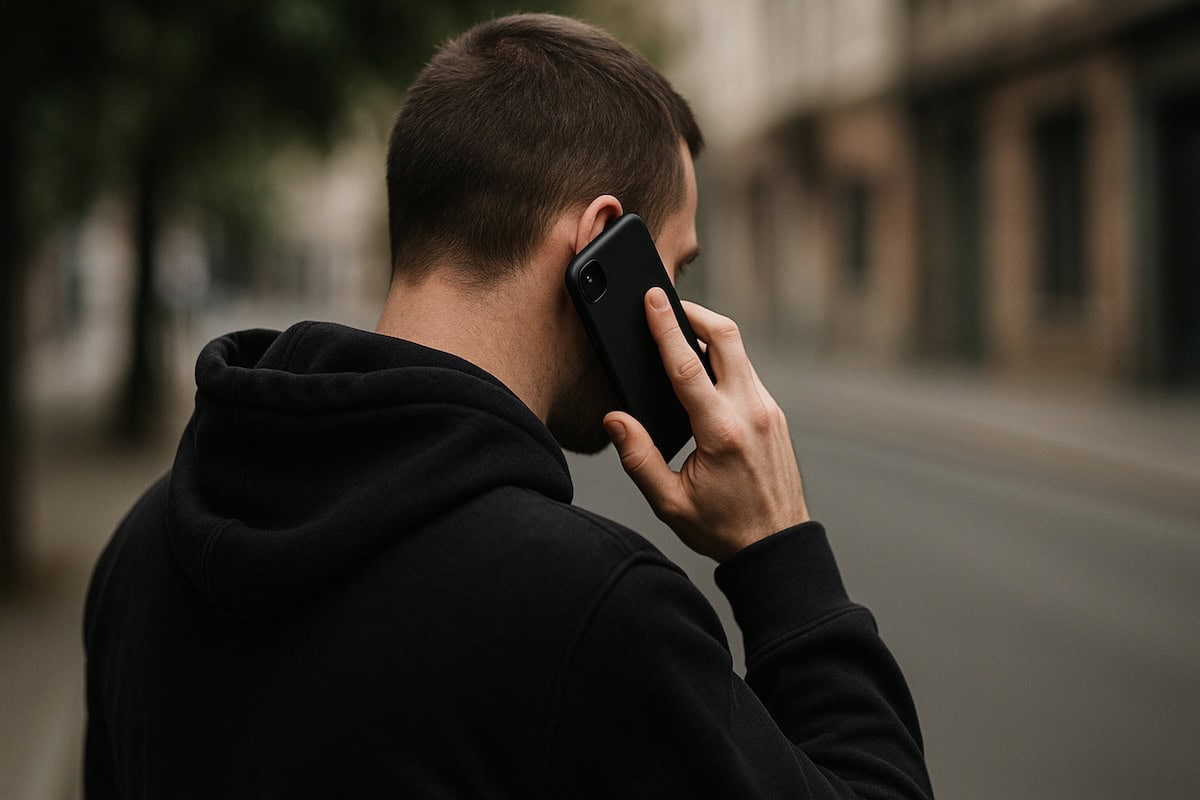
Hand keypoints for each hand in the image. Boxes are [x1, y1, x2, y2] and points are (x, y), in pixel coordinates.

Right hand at [604, 288, 809, 561]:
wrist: (777, 545)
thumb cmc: (723, 527)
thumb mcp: (670, 501)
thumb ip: (638, 457)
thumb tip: (614, 419)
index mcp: (720, 431)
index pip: (687, 364)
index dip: (666, 327)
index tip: (653, 299)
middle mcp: (750, 412)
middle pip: (727, 337)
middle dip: (695, 312)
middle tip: (667, 304)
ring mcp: (768, 410)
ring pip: (740, 352)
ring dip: (710, 334)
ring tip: (679, 332)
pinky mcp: (773, 415)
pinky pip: (747, 373)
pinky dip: (723, 359)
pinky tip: (702, 369)